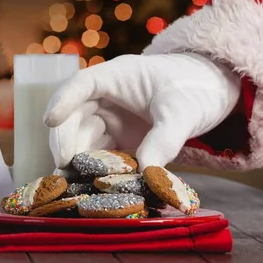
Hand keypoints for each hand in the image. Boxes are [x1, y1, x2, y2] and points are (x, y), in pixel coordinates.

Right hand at [43, 52, 241, 170]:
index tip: (50, 121)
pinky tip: (87, 187)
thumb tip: (146, 174)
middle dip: (65, 139)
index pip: (81, 84)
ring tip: (71, 182)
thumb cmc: (196, 88)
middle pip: (74, 115)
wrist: (212, 92)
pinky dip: (93, 170)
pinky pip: (98, 155)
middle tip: (63, 165)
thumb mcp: (183, 112)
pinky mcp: (117, 139)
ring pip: (82, 139)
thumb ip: (165, 140)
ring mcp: (110, 119)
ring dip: (76, 159)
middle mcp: (105, 97)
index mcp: (117, 75)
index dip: (62, 100)